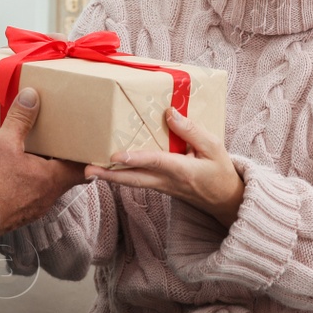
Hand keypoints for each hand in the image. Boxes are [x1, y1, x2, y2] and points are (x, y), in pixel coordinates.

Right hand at [0, 87, 86, 233]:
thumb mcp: (5, 144)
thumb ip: (20, 120)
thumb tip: (31, 97)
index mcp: (53, 179)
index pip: (82, 168)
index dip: (83, 154)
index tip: (83, 143)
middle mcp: (45, 196)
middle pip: (51, 168)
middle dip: (35, 148)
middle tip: (30, 134)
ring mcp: (29, 207)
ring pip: (23, 176)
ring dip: (5, 158)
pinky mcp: (10, 212)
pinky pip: (8, 187)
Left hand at [86, 108, 243, 228]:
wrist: (224, 199)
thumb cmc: (220, 170)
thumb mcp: (214, 146)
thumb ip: (191, 130)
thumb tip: (169, 113)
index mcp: (183, 169)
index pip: (156, 162)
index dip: (136, 158)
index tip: (117, 155)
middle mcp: (168, 181)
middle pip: (134, 180)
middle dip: (109, 175)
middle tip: (87, 170)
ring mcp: (162, 186)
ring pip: (133, 182)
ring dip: (111, 177)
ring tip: (89, 169)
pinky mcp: (160, 187)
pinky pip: (138, 181)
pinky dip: (121, 176)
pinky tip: (108, 168)